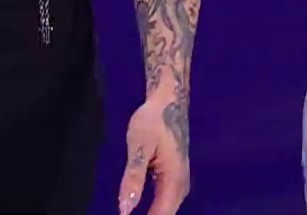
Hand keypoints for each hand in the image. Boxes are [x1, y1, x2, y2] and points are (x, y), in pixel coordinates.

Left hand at [118, 96, 190, 214]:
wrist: (169, 102)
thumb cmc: (153, 121)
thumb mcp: (139, 147)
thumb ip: (133, 178)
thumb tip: (125, 209)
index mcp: (174, 181)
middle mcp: (181, 187)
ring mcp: (180, 183)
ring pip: (165, 211)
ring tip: (126, 213)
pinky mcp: (174, 179)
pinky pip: (164, 202)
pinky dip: (152, 209)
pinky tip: (137, 209)